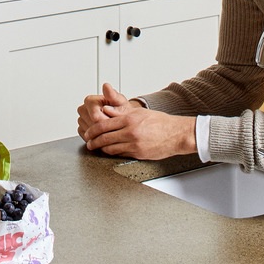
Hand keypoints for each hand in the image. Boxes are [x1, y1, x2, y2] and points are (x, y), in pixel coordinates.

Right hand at [77, 81, 133, 144]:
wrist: (118, 116)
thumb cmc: (119, 108)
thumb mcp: (119, 101)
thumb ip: (113, 95)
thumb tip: (106, 86)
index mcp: (89, 100)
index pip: (96, 117)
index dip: (107, 122)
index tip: (115, 123)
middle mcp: (83, 109)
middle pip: (92, 126)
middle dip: (105, 129)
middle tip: (115, 127)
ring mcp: (81, 120)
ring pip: (89, 133)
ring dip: (101, 134)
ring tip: (111, 129)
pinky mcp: (81, 129)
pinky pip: (87, 138)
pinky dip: (96, 138)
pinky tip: (104, 134)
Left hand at [77, 82, 196, 159]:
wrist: (176, 134)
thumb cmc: (159, 122)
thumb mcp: (139, 112)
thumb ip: (120, 111)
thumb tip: (105, 110)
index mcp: (129, 120)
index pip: (104, 125)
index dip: (92, 130)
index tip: (87, 133)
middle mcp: (130, 132)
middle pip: (104, 138)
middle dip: (93, 142)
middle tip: (88, 143)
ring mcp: (134, 145)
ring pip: (111, 149)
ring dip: (101, 149)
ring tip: (96, 148)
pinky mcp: (138, 154)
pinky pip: (121, 154)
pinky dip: (113, 153)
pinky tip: (110, 151)